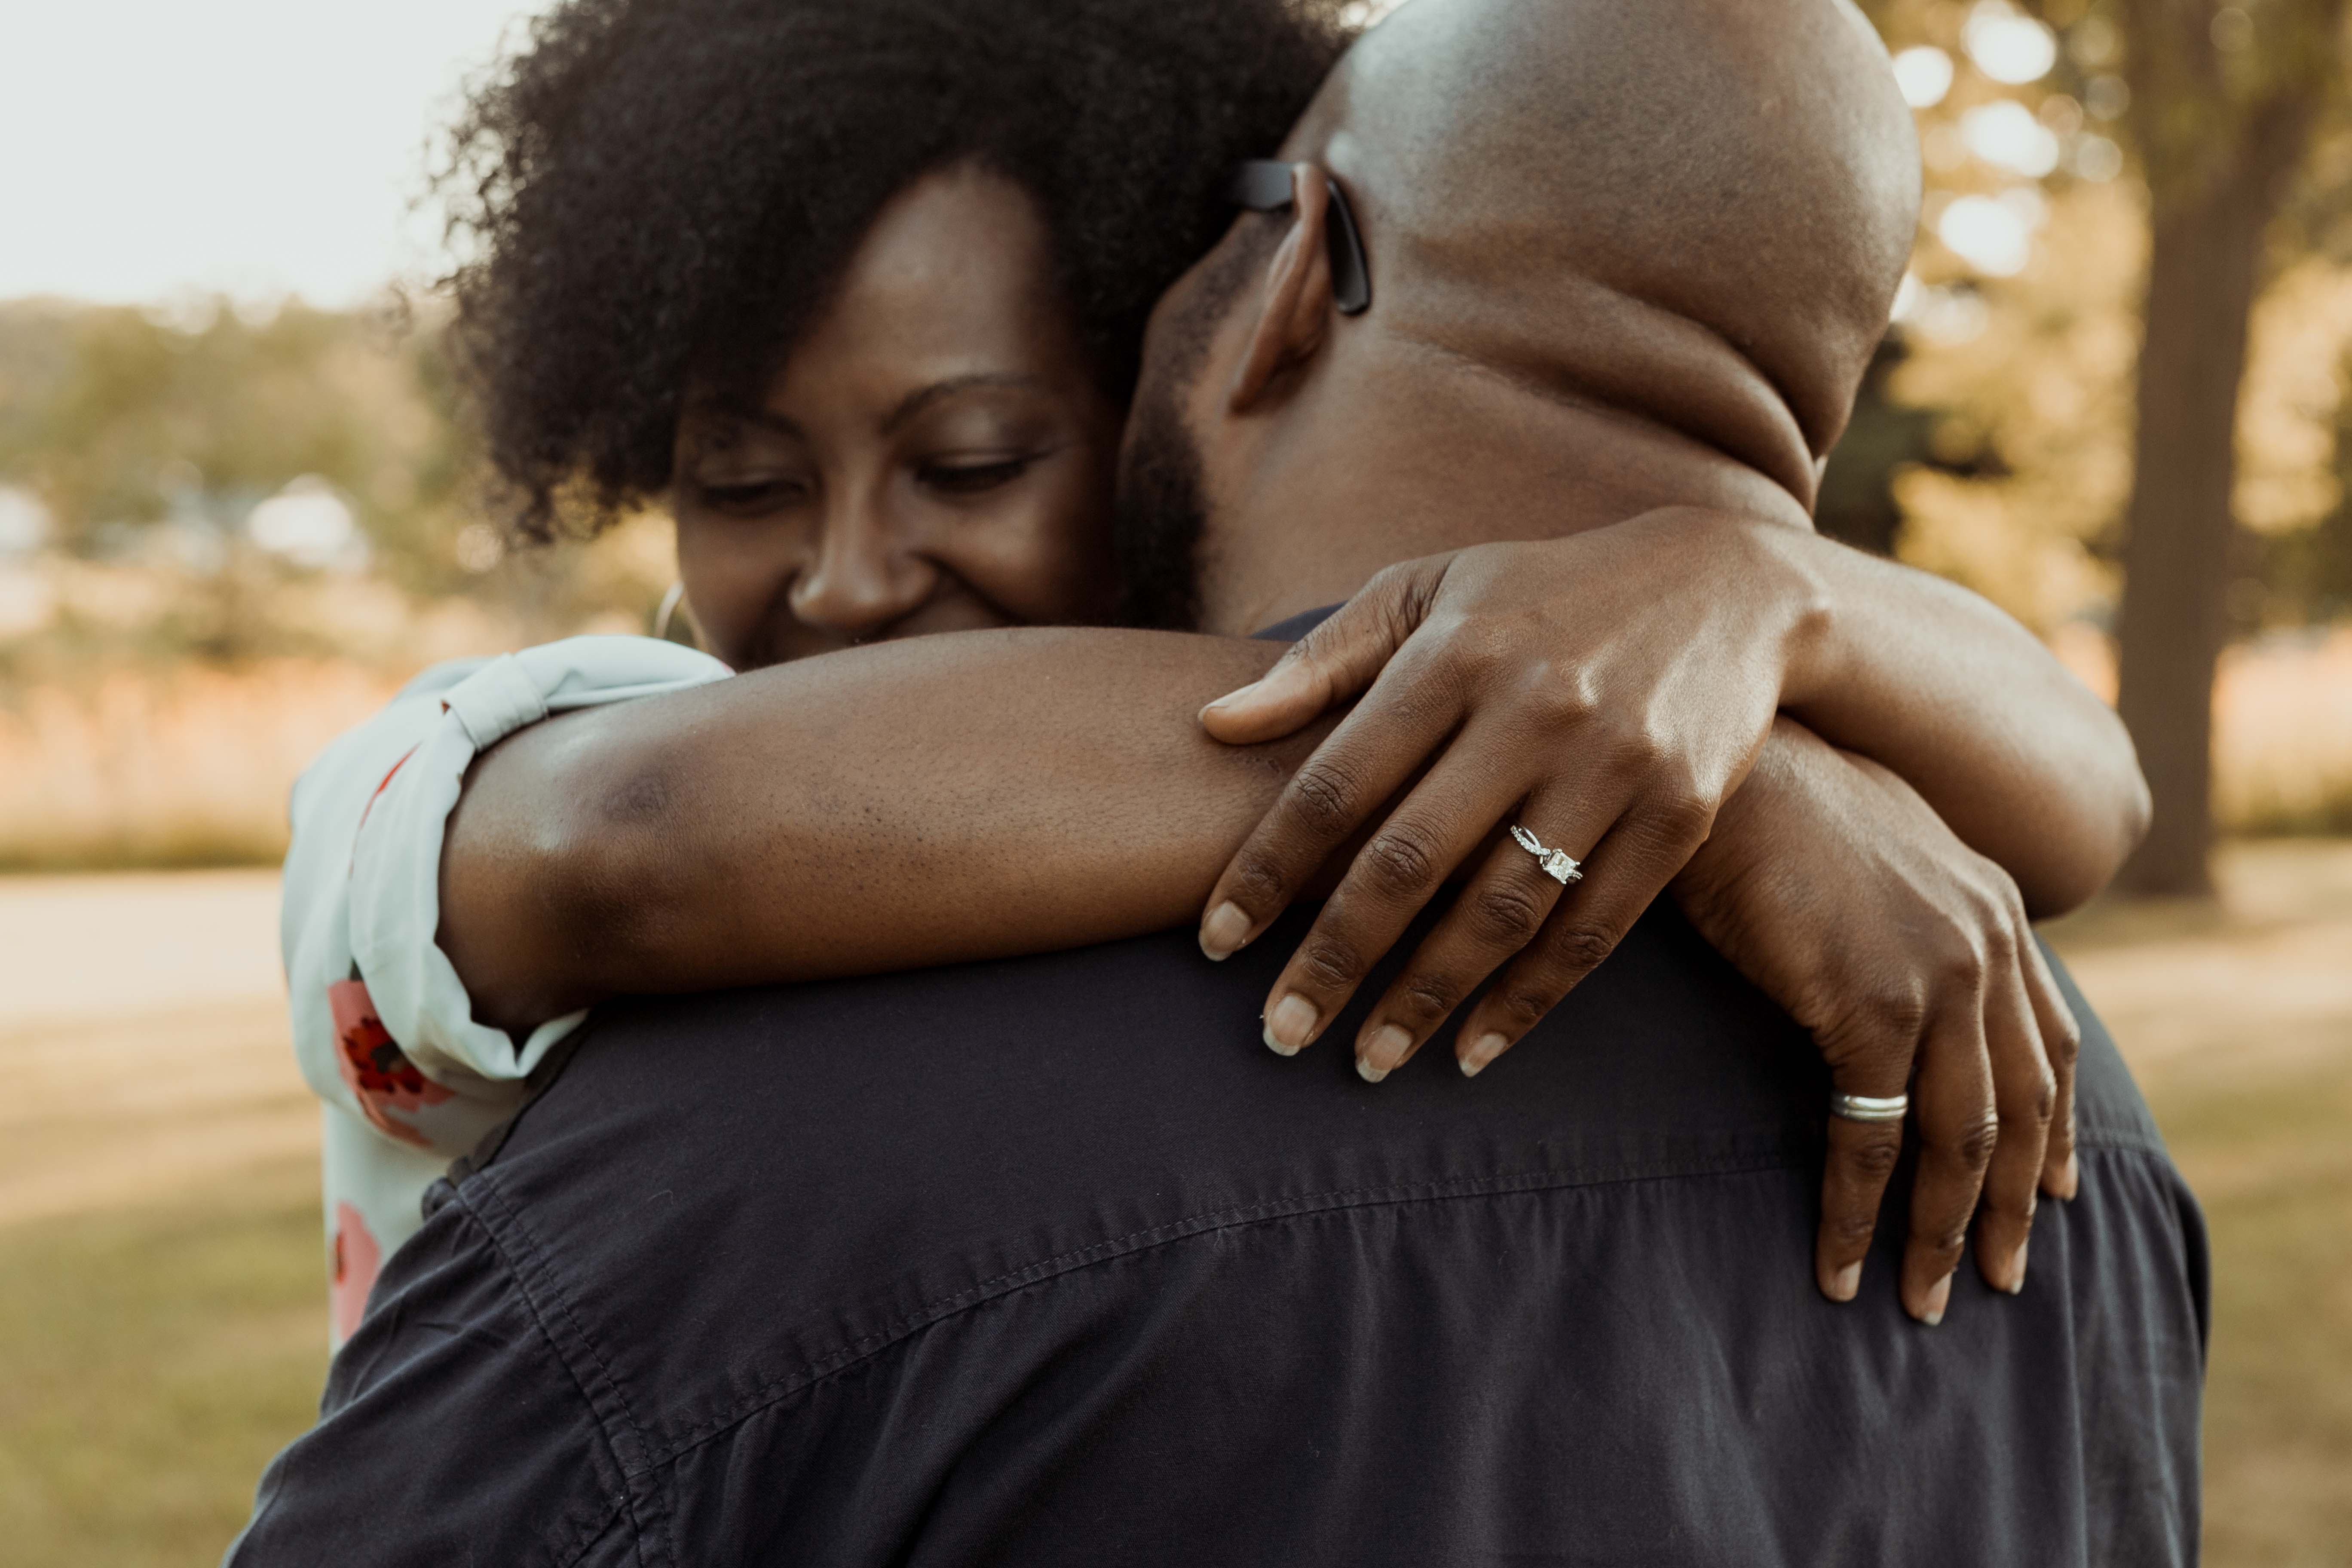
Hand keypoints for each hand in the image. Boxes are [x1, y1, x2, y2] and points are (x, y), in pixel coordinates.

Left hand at [1195, 507, 1829, 1079]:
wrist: (1728, 586)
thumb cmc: (1542, 592)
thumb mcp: (1429, 590)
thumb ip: (1321, 663)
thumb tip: (1212, 725)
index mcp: (1455, 654)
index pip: (1337, 783)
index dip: (1266, 869)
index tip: (1216, 942)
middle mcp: (1534, 711)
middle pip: (1410, 861)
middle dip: (1334, 959)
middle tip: (1278, 1035)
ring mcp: (1613, 765)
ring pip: (1501, 909)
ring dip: (1426, 998)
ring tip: (1367, 1060)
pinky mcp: (1680, 813)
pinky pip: (1591, 929)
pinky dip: (1529, 999)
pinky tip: (1473, 1051)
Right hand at [1672, 719, 2079, 1322]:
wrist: (1729, 755)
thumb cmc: (1765, 800)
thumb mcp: (1862, 853)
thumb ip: (1896, 912)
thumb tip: (1875, 959)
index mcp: (1992, 905)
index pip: (2051, 1040)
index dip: (2056, 1125)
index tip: (2054, 1191)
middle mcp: (1987, 940)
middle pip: (2023, 1106)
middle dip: (2012, 1208)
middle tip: (1997, 1279)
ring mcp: (1939, 973)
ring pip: (1964, 1138)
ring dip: (1941, 1231)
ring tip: (1921, 1297)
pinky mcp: (1875, 1001)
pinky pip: (1876, 1134)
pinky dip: (1860, 1209)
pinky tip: (1840, 1260)